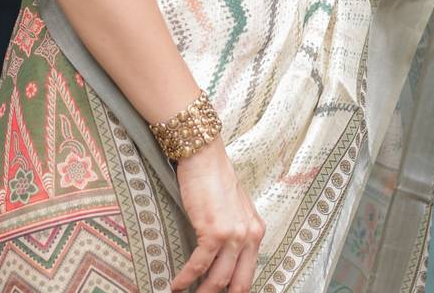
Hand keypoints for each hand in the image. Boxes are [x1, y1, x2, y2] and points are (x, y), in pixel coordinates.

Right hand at [170, 135, 265, 292]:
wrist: (203, 155)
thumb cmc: (214, 176)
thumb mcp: (234, 207)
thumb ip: (236, 230)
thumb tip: (225, 255)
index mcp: (256, 230)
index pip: (249, 272)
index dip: (236, 290)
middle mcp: (249, 235)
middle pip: (238, 282)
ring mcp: (233, 235)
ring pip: (218, 279)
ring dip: (202, 292)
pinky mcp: (213, 232)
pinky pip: (199, 265)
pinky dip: (186, 278)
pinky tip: (177, 284)